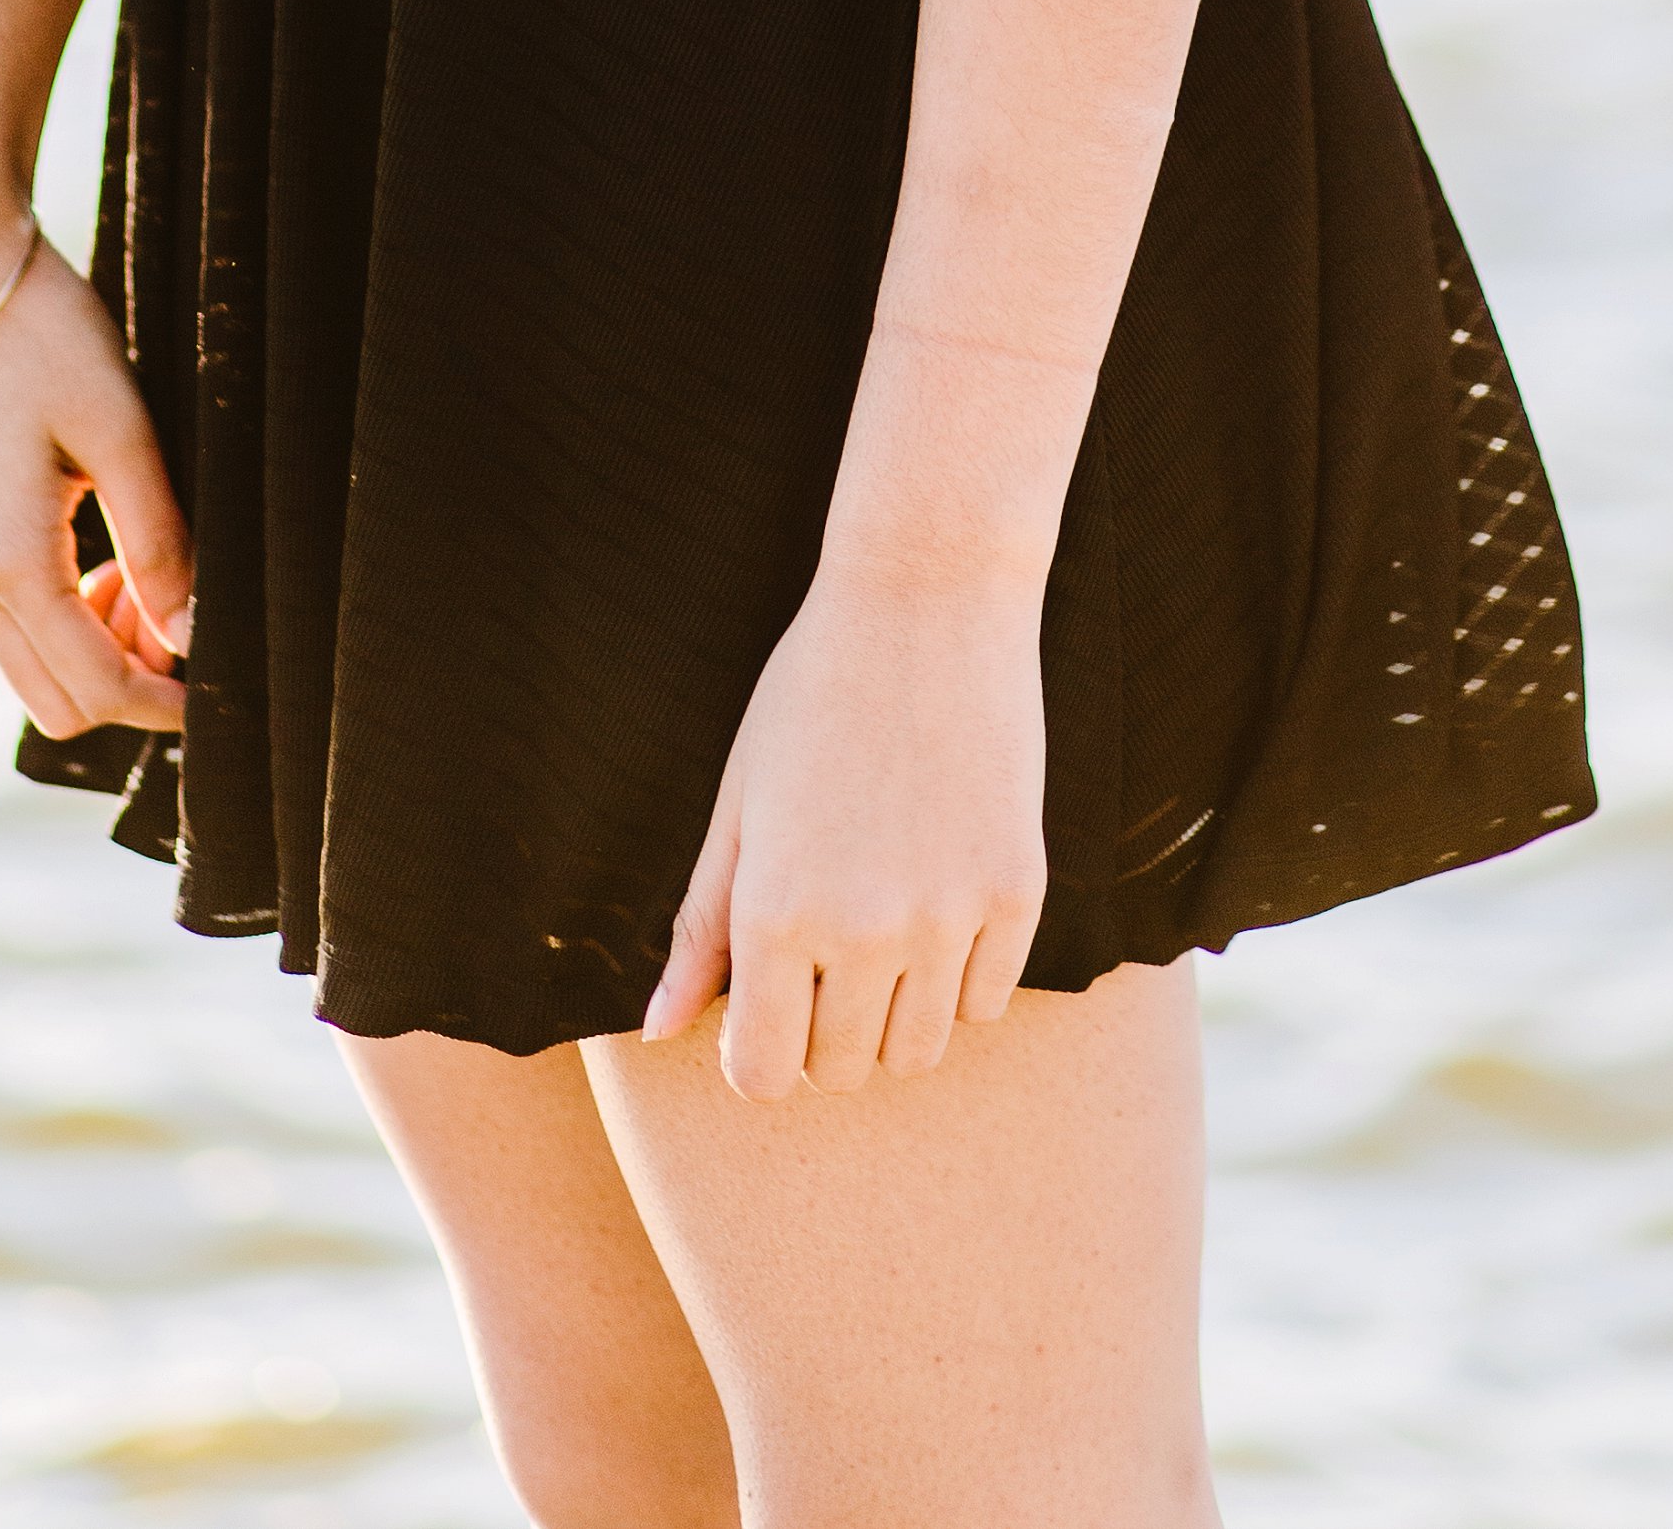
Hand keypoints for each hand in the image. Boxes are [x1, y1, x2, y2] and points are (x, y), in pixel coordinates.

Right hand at [0, 226, 193, 742]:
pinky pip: (5, 624)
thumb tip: (190, 633)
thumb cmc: (44, 338)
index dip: (161, 704)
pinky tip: (103, 561)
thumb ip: (157, 538)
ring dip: (93, 654)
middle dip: (127, 685)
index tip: (216, 693)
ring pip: (25, 667)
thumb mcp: (122, 430)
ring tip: (150, 582)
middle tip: (185, 625)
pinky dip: (60, 622)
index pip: (92, 686)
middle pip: (52, 700)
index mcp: (11, 563)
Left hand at [641, 568, 1046, 1095]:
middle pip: (842, 1072)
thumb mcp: (740, 803)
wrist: (928, 595)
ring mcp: (947, 914)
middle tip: (826, 952)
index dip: (759, 1055)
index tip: (768, 1008)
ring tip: (883, 927)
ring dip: (895, 1015)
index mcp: (773, 912)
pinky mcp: (1016, 888)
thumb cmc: (813, 693)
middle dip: (825, 1034)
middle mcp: (861, 931)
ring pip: (920, 1051)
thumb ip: (701, 928)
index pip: (763, 1076)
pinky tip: (940, 898)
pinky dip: (962, 977)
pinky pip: (988, 1001)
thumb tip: (656, 1034)